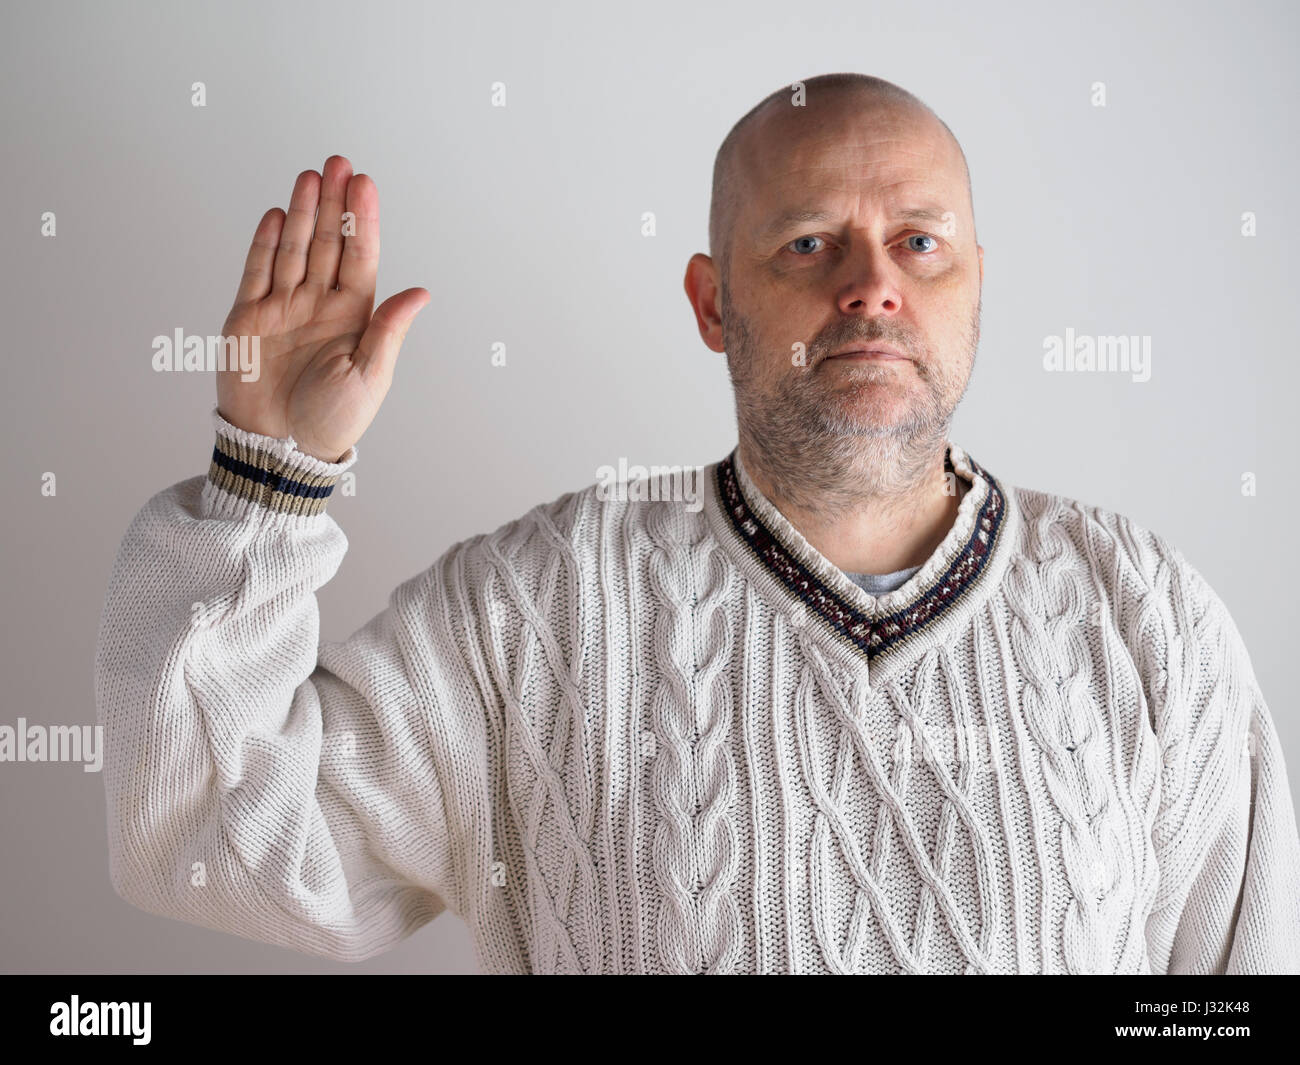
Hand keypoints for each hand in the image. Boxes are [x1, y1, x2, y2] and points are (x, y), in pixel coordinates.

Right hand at [215, 155, 428, 461]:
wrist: (279, 448)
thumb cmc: (331, 420)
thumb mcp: (369, 377)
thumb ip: (388, 331)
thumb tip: (420, 294)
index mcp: (354, 316)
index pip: (360, 257)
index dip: (361, 221)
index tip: (364, 185)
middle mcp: (320, 304)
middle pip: (327, 243)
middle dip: (333, 203)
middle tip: (338, 163)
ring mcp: (283, 307)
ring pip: (293, 249)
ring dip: (301, 213)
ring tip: (310, 177)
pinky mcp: (248, 318)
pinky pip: (257, 272)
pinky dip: (265, 243)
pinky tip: (275, 214)